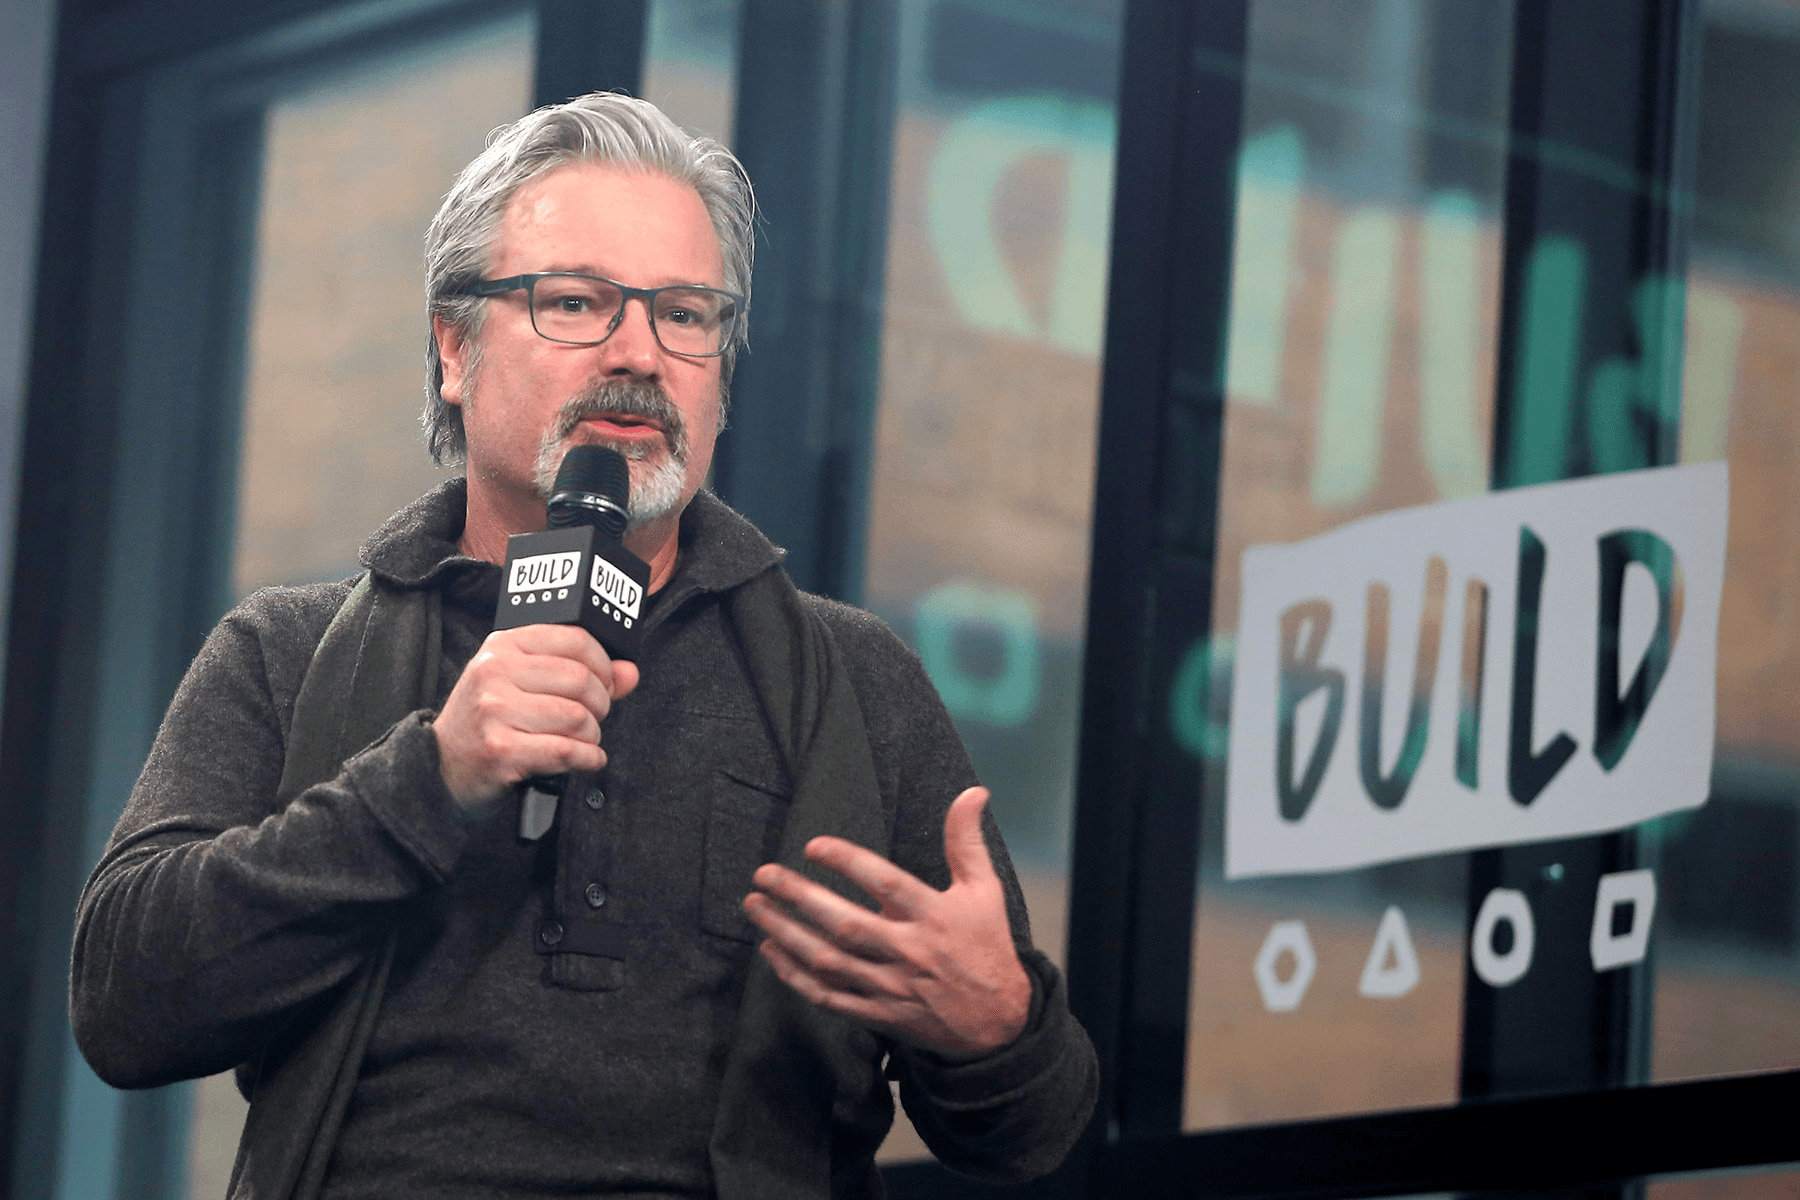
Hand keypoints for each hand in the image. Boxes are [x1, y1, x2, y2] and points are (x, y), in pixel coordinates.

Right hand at [433, 625, 639, 810]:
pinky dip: (589, 759)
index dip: (604, 664)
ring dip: (593, 736)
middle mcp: (495, 672)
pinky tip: (587, 759)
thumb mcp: (522, 682)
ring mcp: (495, 711)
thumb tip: (631, 672)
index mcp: (503, 645)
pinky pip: (567, 751)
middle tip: (594, 717)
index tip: (607, 683)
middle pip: (582, 680)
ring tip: (583, 740)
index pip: (575, 639)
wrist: (440, 765)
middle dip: (602, 704)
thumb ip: (580, 671)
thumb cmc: (489, 720)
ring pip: (578, 718)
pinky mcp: (501, 751)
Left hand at [742, 786, 1030, 1060]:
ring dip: (787, 933)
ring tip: (756, 906)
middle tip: (764, 874)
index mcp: (934, 916)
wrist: (998, 1023)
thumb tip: (973, 791)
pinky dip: (795, 976)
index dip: (848, 862)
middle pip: (846, 924)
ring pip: (828, 961)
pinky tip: (771, 951)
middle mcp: (909, 951)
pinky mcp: (878, 1014)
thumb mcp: (984, 890)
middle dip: (800, 898)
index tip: (813, 845)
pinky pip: (828, 996)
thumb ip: (966, 841)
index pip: (886, 884)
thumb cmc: (987, 946)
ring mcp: (890, 986)